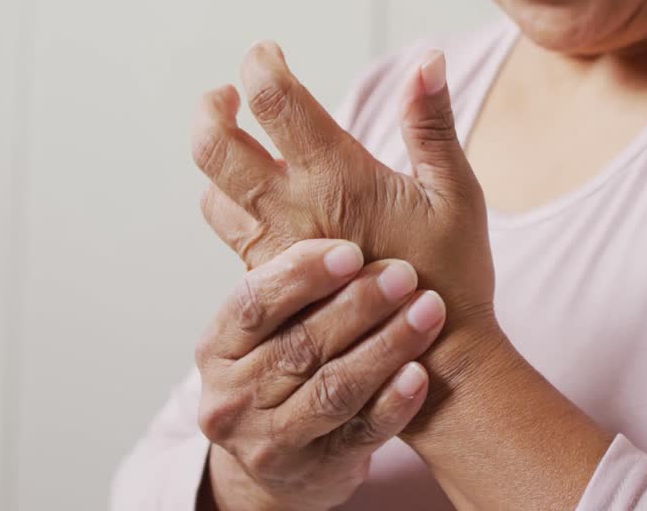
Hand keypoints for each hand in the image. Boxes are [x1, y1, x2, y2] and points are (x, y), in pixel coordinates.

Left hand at [191, 43, 496, 340]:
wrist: (432, 364)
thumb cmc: (453, 276)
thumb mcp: (456, 193)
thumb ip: (432, 124)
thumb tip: (427, 60)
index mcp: (338, 177)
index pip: (274, 100)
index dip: (261, 64)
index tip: (267, 54)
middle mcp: (293, 210)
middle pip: (215, 144)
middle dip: (212, 107)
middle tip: (228, 93)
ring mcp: (275, 249)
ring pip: (211, 190)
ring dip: (216, 156)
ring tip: (235, 138)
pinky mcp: (270, 281)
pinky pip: (226, 231)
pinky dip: (227, 200)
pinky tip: (253, 193)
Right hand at [194, 239, 445, 510]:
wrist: (283, 463)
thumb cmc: (282, 365)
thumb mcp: (263, 326)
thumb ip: (283, 273)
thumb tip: (290, 177)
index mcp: (218, 346)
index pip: (252, 304)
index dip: (301, 275)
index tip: (351, 250)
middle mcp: (235, 396)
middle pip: (299, 346)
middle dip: (357, 306)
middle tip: (405, 273)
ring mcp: (273, 440)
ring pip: (333, 389)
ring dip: (386, 346)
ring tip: (429, 310)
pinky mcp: (318, 469)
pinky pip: (362, 433)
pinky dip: (393, 402)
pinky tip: (421, 373)